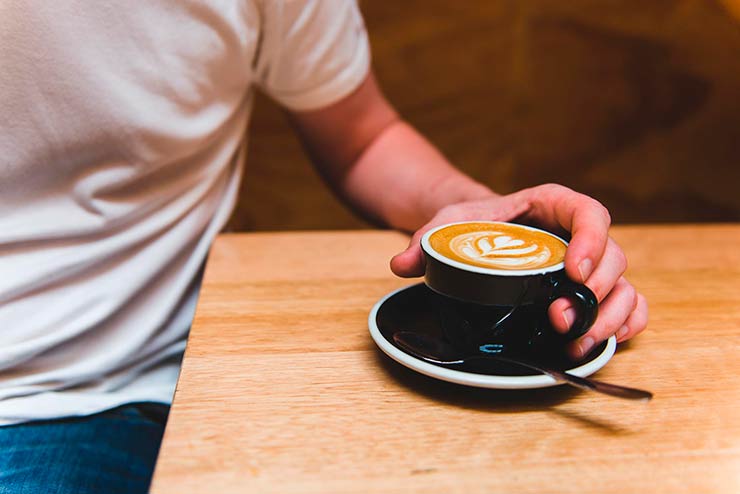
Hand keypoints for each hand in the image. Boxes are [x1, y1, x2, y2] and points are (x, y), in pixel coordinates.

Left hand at [390, 183, 647, 359]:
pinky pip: (628, 305)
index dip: (591, 240)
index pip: (588, 212)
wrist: (479, 235)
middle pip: (612, 256)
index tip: (573, 270)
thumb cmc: (470, 224)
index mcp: (551, 206)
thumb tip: (401, 264)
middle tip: (559, 318)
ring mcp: (589, 265)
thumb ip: (425, 241)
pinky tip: (602, 341)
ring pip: (623, 285)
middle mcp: (578, 235)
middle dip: (595, 291)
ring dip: (608, 316)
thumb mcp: (446, 225)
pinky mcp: (590, 291)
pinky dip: (625, 323)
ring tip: (575, 340)